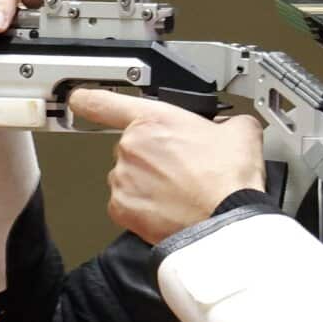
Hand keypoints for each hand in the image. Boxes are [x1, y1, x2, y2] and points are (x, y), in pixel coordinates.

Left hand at [70, 88, 265, 244]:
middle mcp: (131, 147)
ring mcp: (123, 179)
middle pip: (131, 145)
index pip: (103, 101)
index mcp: (154, 120)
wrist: (224, 223)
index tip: (81, 98)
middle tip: (181, 165)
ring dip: (148, 181)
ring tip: (181, 190)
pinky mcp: (121, 209)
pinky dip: (144, 205)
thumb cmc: (228, 181)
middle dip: (153, 153)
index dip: (89, 98)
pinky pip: (127, 202)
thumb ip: (225, 121)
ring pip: (129, 175)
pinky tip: (170, 206)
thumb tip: (227, 127)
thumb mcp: (241, 132)